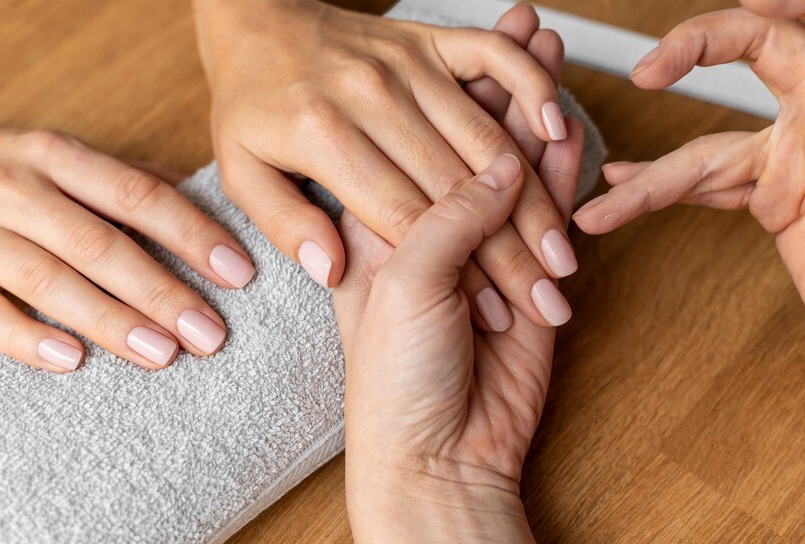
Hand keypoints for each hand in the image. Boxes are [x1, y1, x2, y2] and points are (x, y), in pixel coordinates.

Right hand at [0, 128, 254, 371]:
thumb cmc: (5, 170)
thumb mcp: (61, 157)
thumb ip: (126, 179)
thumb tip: (206, 202)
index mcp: (56, 156)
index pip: (139, 196)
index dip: (193, 235)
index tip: (239, 274)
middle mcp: (14, 189)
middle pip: (99, 246)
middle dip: (162, 292)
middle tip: (211, 334)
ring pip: (48, 282)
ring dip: (110, 321)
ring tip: (163, 354)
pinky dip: (27, 339)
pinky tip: (73, 361)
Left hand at [193, 0, 576, 329]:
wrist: (256, 21)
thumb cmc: (251, 104)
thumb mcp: (242, 174)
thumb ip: (286, 224)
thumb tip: (330, 265)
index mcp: (325, 138)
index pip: (407, 217)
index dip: (458, 267)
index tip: (498, 308)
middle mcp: (372, 99)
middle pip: (458, 187)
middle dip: (510, 246)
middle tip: (548, 293)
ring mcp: (404, 65)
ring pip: (484, 139)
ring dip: (531, 195)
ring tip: (562, 245)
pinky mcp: (427, 41)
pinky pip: (489, 58)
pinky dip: (529, 85)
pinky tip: (556, 127)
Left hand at [335, 23, 584, 531]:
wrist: (430, 458)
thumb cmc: (389, 384)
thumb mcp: (399, 295)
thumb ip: (444, 227)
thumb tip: (500, 176)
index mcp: (374, 225)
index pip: (417, 144)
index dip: (457, 96)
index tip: (482, 46)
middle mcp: (423, 226)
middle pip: (465, 139)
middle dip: (503, 85)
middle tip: (531, 26)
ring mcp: (473, 247)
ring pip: (506, 162)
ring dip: (532, 106)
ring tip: (549, 44)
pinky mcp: (518, 273)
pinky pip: (541, 207)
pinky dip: (559, 164)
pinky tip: (566, 117)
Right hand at [573, 3, 804, 390]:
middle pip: (767, 53)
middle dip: (702, 48)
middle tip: (650, 69)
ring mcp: (802, 164)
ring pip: (713, 141)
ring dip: (653, 170)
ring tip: (604, 199)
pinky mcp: (777, 198)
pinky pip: (709, 182)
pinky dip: (661, 189)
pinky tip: (625, 193)